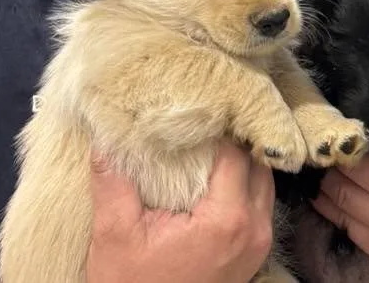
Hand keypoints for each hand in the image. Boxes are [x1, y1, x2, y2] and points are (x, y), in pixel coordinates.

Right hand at [86, 141, 274, 282]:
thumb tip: (104, 138)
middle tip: (206, 125)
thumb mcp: (115, 237)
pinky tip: (218, 180)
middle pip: (257, 164)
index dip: (217, 130)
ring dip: (243, 164)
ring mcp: (260, 243)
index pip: (235, 152)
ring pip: (264, 183)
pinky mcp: (256, 255)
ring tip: (211, 149)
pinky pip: (261, 205)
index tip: (197, 114)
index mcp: (227, 218)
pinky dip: (245, 187)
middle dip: (235, 142)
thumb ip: (114, 184)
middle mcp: (254, 228)